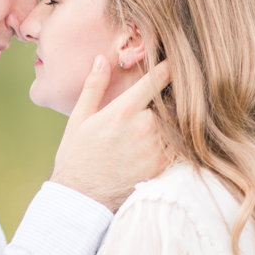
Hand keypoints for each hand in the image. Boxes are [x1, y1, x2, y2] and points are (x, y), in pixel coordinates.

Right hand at [50, 55, 170, 212]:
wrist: (82, 196)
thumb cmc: (77, 154)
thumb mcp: (79, 118)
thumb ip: (94, 86)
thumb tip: (102, 58)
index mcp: (122, 111)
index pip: (155, 80)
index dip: (167, 67)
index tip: (174, 60)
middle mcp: (144, 127)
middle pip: (169, 102)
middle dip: (167, 98)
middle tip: (167, 96)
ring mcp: (156, 148)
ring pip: (176, 123)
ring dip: (173, 119)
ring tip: (163, 122)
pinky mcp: (163, 166)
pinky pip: (178, 145)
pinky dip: (174, 139)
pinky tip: (163, 141)